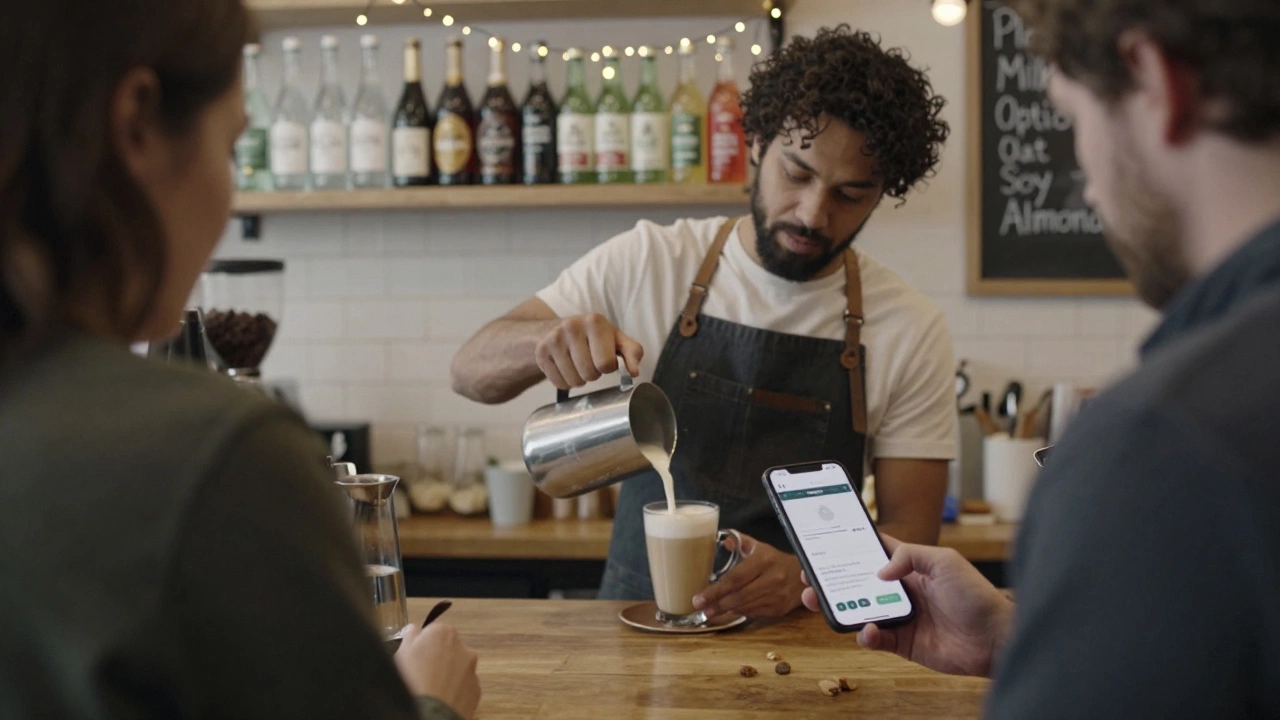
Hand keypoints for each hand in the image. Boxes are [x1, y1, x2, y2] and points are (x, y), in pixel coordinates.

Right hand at [394, 623, 481, 719]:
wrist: (430, 714)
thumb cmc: (412, 681)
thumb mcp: (401, 654)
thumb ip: (410, 636)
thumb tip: (413, 630)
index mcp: (443, 632)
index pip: (433, 631)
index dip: (422, 644)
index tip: (414, 656)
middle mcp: (463, 647)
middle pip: (448, 649)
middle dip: (437, 658)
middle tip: (421, 674)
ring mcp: (472, 670)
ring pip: (458, 668)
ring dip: (448, 674)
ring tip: (431, 689)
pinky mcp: (476, 690)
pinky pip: (463, 686)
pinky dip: (455, 690)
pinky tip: (441, 698)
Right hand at [534, 313, 643, 389]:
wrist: (561, 329)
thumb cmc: (595, 337)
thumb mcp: (617, 339)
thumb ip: (632, 353)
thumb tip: (634, 372)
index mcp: (594, 321)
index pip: (606, 364)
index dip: (608, 367)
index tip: (604, 358)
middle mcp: (571, 326)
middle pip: (590, 374)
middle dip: (594, 374)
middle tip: (590, 362)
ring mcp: (553, 339)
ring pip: (574, 381)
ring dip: (580, 380)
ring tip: (579, 365)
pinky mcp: (541, 352)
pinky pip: (559, 383)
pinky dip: (565, 382)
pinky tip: (566, 368)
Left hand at [693, 532, 803, 619]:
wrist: (803, 576)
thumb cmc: (775, 560)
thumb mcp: (759, 547)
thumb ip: (740, 542)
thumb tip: (722, 541)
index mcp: (763, 560)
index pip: (735, 578)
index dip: (716, 590)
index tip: (699, 598)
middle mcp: (771, 579)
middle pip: (739, 596)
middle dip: (717, 604)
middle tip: (701, 608)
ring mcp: (776, 596)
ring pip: (745, 607)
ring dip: (726, 611)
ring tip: (710, 612)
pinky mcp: (778, 609)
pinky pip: (754, 613)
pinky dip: (739, 613)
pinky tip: (728, 612)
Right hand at [801, 534, 1012, 677]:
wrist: (995, 638)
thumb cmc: (976, 595)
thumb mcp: (945, 561)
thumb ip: (910, 555)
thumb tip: (880, 570)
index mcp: (911, 567)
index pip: (875, 552)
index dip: (851, 547)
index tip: (826, 542)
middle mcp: (902, 590)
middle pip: (859, 583)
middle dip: (833, 580)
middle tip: (810, 577)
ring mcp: (902, 617)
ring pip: (861, 610)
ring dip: (840, 607)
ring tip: (820, 603)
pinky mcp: (904, 643)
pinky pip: (876, 639)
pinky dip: (866, 635)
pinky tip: (867, 630)